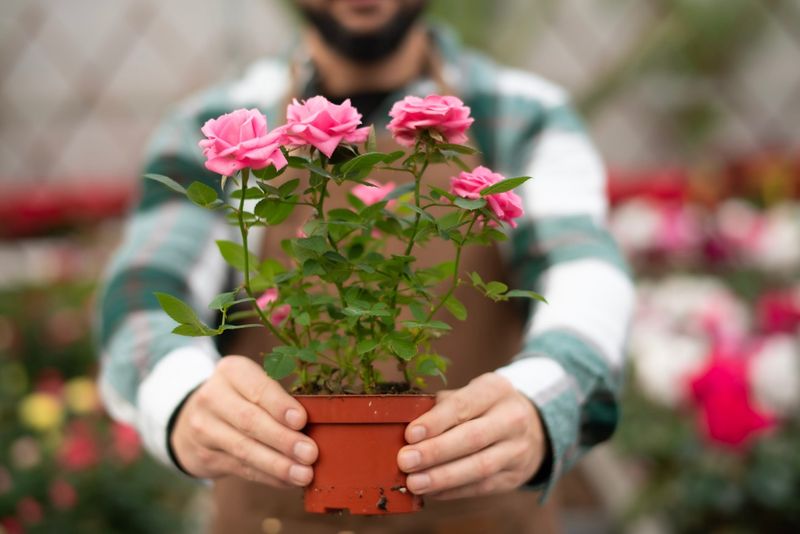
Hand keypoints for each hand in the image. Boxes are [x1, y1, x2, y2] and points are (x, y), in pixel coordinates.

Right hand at [170, 355, 316, 486]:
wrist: (195, 416)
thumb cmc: (242, 396)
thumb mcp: (254, 383)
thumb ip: (278, 398)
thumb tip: (315, 426)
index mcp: (231, 371)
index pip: (257, 388)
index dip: (279, 405)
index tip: (301, 420)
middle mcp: (212, 397)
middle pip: (249, 420)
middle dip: (283, 439)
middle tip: (310, 453)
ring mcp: (204, 428)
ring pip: (244, 449)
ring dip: (278, 464)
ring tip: (304, 474)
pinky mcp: (204, 455)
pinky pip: (241, 468)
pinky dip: (268, 476)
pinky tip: (288, 481)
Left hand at [397, 372, 545, 499]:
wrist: (531, 426)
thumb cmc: (484, 407)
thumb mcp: (470, 394)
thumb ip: (441, 406)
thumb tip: (405, 425)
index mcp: (496, 390)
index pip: (464, 405)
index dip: (436, 421)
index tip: (410, 434)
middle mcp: (512, 418)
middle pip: (473, 438)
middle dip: (435, 452)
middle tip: (405, 461)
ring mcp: (517, 449)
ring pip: (479, 467)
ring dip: (443, 477)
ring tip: (415, 482)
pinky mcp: (515, 475)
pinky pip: (482, 486)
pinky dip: (454, 491)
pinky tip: (432, 492)